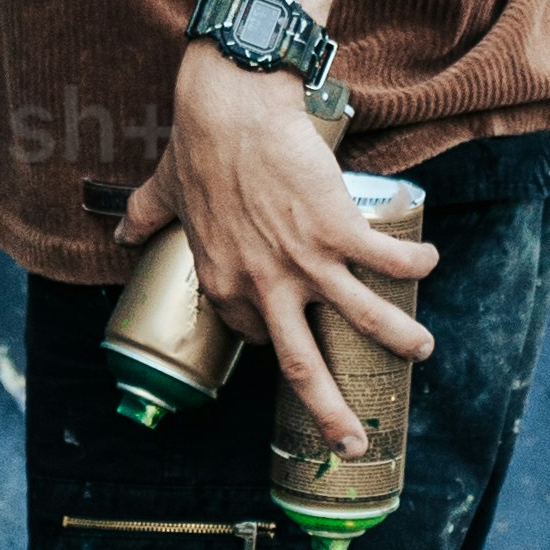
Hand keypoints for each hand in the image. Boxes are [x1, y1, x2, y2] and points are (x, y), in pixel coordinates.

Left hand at [122, 49, 434, 457]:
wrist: (231, 108)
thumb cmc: (198, 144)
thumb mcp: (162, 190)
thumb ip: (143, 215)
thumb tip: (121, 230)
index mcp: (224, 282)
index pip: (255, 333)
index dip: (276, 339)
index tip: (294, 338)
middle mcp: (265, 286)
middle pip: (303, 367)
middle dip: (330, 412)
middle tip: (351, 442)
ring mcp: (306, 262)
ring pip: (361, 321)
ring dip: (397, 341)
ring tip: (421, 351)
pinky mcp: (338, 229)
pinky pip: (386, 260)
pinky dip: (413, 264)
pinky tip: (428, 262)